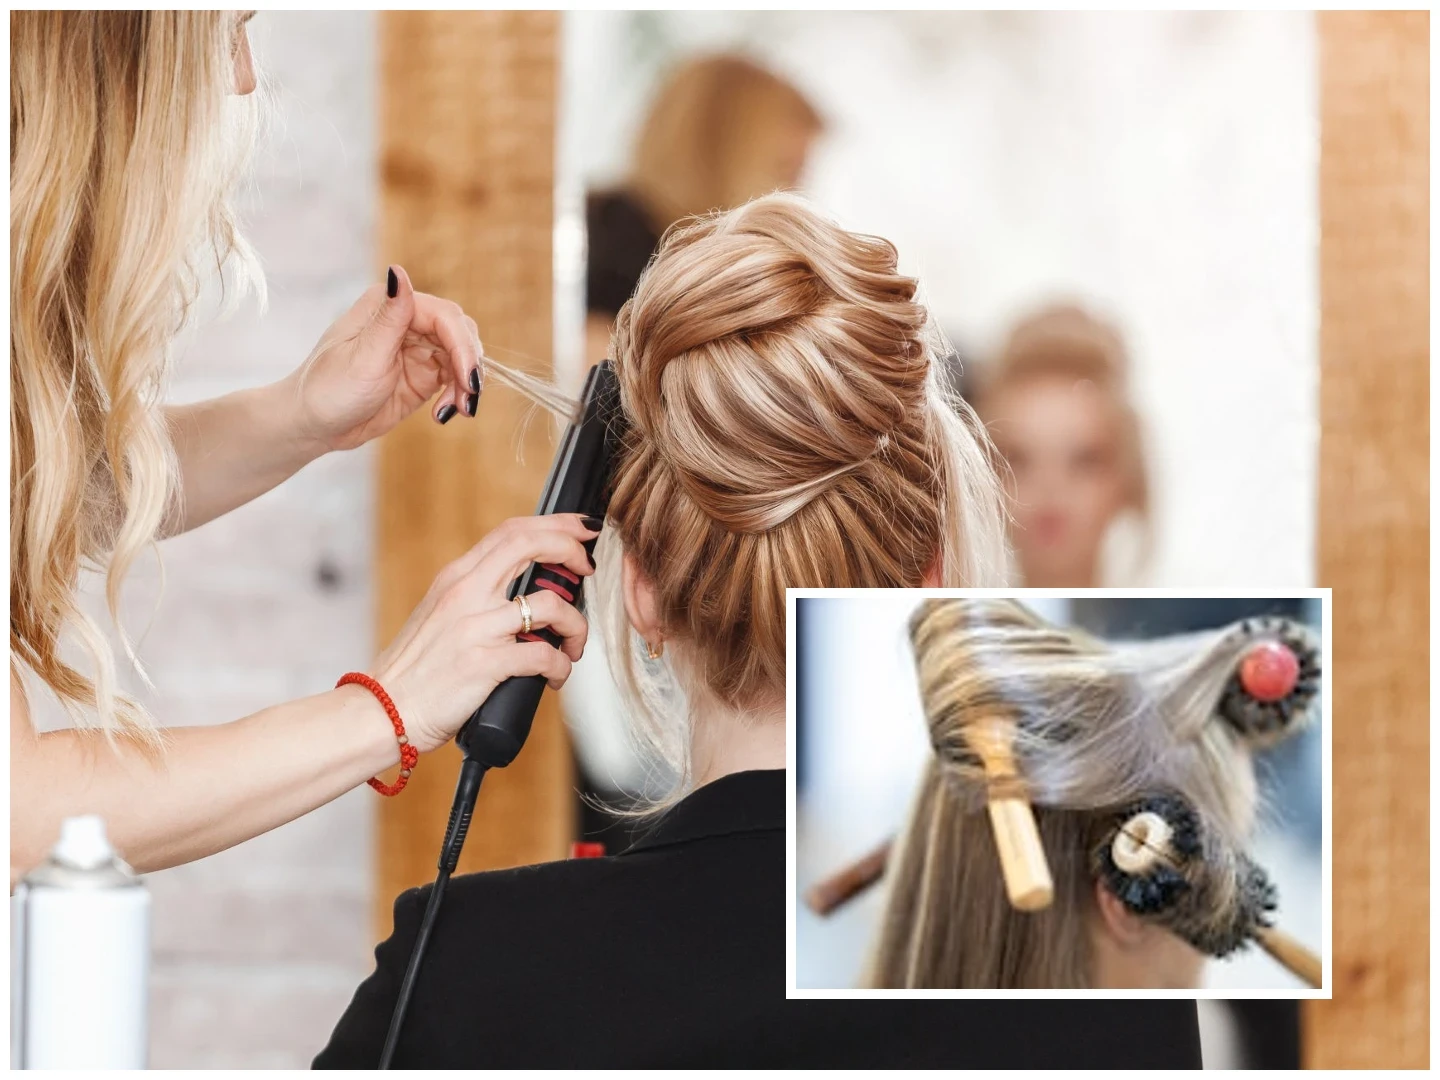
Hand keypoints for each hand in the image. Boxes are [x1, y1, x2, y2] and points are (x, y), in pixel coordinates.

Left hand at [286, 266, 484, 453]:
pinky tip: (445, 414)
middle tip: (467, 399)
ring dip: (465, 384)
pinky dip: (457, 396)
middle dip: (468, 365)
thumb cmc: (328, 389)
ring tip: (457, 412)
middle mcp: (406, 320)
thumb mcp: (363, 357)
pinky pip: (453, 378)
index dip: (461, 345)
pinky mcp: (423, 374)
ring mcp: (417, 348)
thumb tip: (398, 271)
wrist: (314, 425)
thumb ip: (390, 317)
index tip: (467, 378)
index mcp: (388, 305)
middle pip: (458, 333)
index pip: (443, 316)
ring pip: (461, 356)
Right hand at [371, 514, 598, 753]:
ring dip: (576, 624)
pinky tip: (555, 676)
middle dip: (571, 548)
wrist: (383, 710)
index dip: (555, 524)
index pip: (512, 531)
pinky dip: (560, 666)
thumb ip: (476, 595)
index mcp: (456, 578)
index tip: (581, 531)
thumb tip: (524, 591)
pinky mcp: (484, 664)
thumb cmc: (416, 670)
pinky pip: (543, 656)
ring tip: (573, 645)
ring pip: (550, 605)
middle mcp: (465, 594)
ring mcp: (475, 627)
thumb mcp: (441, 614)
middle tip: (588, 569)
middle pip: (530, 544)